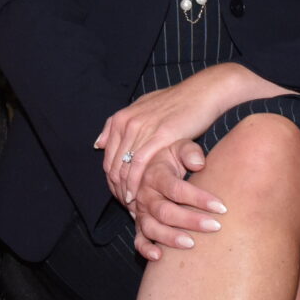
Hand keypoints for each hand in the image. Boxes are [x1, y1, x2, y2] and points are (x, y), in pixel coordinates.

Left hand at [96, 72, 231, 207]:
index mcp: (121, 118)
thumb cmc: (175, 102)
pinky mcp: (159, 136)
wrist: (201, 93)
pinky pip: (139, 164)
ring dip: (124, 189)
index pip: (107, 156)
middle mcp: (127, 123)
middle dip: (116, 187)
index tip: (118, 193)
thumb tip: (98, 144)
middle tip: (124, 205)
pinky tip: (137, 196)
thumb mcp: (141, 108)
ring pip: (124, 167)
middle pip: (113, 164)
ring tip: (130, 205)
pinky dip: (135, 183)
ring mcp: (142, 129)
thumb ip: (118, 125)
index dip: (111, 178)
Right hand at [128, 143, 221, 260]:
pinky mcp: (139, 225)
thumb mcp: (178, 147)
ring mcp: (141, 211)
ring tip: (192, 243)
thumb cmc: (172, 159)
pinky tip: (159, 257)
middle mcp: (145, 195)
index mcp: (155, 175)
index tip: (222, 207)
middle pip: (165, 211)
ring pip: (152, 228)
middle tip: (215, 226)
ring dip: (170, 238)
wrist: (150, 167)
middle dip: (190, 220)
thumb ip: (189, 152)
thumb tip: (199, 163)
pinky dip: (146, 249)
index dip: (199, 198)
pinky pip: (138, 240)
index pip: (176, 189)